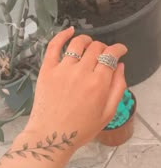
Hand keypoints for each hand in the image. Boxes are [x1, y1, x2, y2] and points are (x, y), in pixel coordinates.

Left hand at [25, 27, 126, 148]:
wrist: (51, 137)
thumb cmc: (81, 129)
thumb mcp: (107, 114)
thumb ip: (118, 88)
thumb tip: (120, 67)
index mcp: (98, 83)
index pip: (111, 55)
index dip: (118, 49)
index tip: (120, 50)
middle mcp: (81, 72)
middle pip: (96, 47)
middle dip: (104, 47)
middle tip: (103, 54)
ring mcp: (62, 69)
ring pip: (78, 43)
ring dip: (87, 40)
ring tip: (89, 44)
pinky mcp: (46, 70)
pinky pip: (54, 46)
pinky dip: (62, 35)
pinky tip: (69, 31)